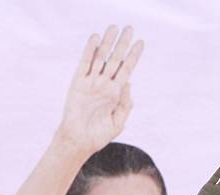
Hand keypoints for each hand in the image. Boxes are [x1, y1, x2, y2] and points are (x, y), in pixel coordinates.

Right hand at [57, 25, 142, 154]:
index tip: (141, 43)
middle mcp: (104, 85)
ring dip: (107, 43)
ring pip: (101, 58)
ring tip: (113, 28)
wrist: (80, 141)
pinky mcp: (79, 83)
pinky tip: (96, 38)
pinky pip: (85, 63)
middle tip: (129, 28)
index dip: (133, 57)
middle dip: (122, 44)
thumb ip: (125, 104)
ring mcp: (92, 82)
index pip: (126, 70)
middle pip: (115, 60)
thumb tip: (129, 83)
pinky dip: (90, 51)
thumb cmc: (99, 135)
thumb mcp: (118, 122)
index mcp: (116, 94)